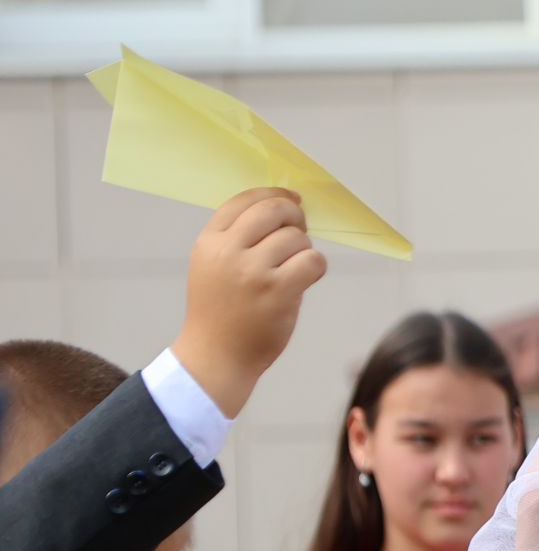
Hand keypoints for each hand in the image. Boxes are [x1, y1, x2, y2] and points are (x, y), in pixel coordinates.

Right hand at [172, 188, 327, 417]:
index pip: (243, 201)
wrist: (217, 356)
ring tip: (295, 267)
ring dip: (304, 249)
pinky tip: (308, 277)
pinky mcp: (278, 291)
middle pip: (273, 211)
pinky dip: (317, 266)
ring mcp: (253, 271)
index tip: (292, 199)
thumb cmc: (222, 312)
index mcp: (209, 242)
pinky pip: (312, 261)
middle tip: (300, 231)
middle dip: (294, 216)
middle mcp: (228, 252)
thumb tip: (283, 210)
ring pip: (297, 238)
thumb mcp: (213, 267)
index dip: (273, 194)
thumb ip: (237, 239)